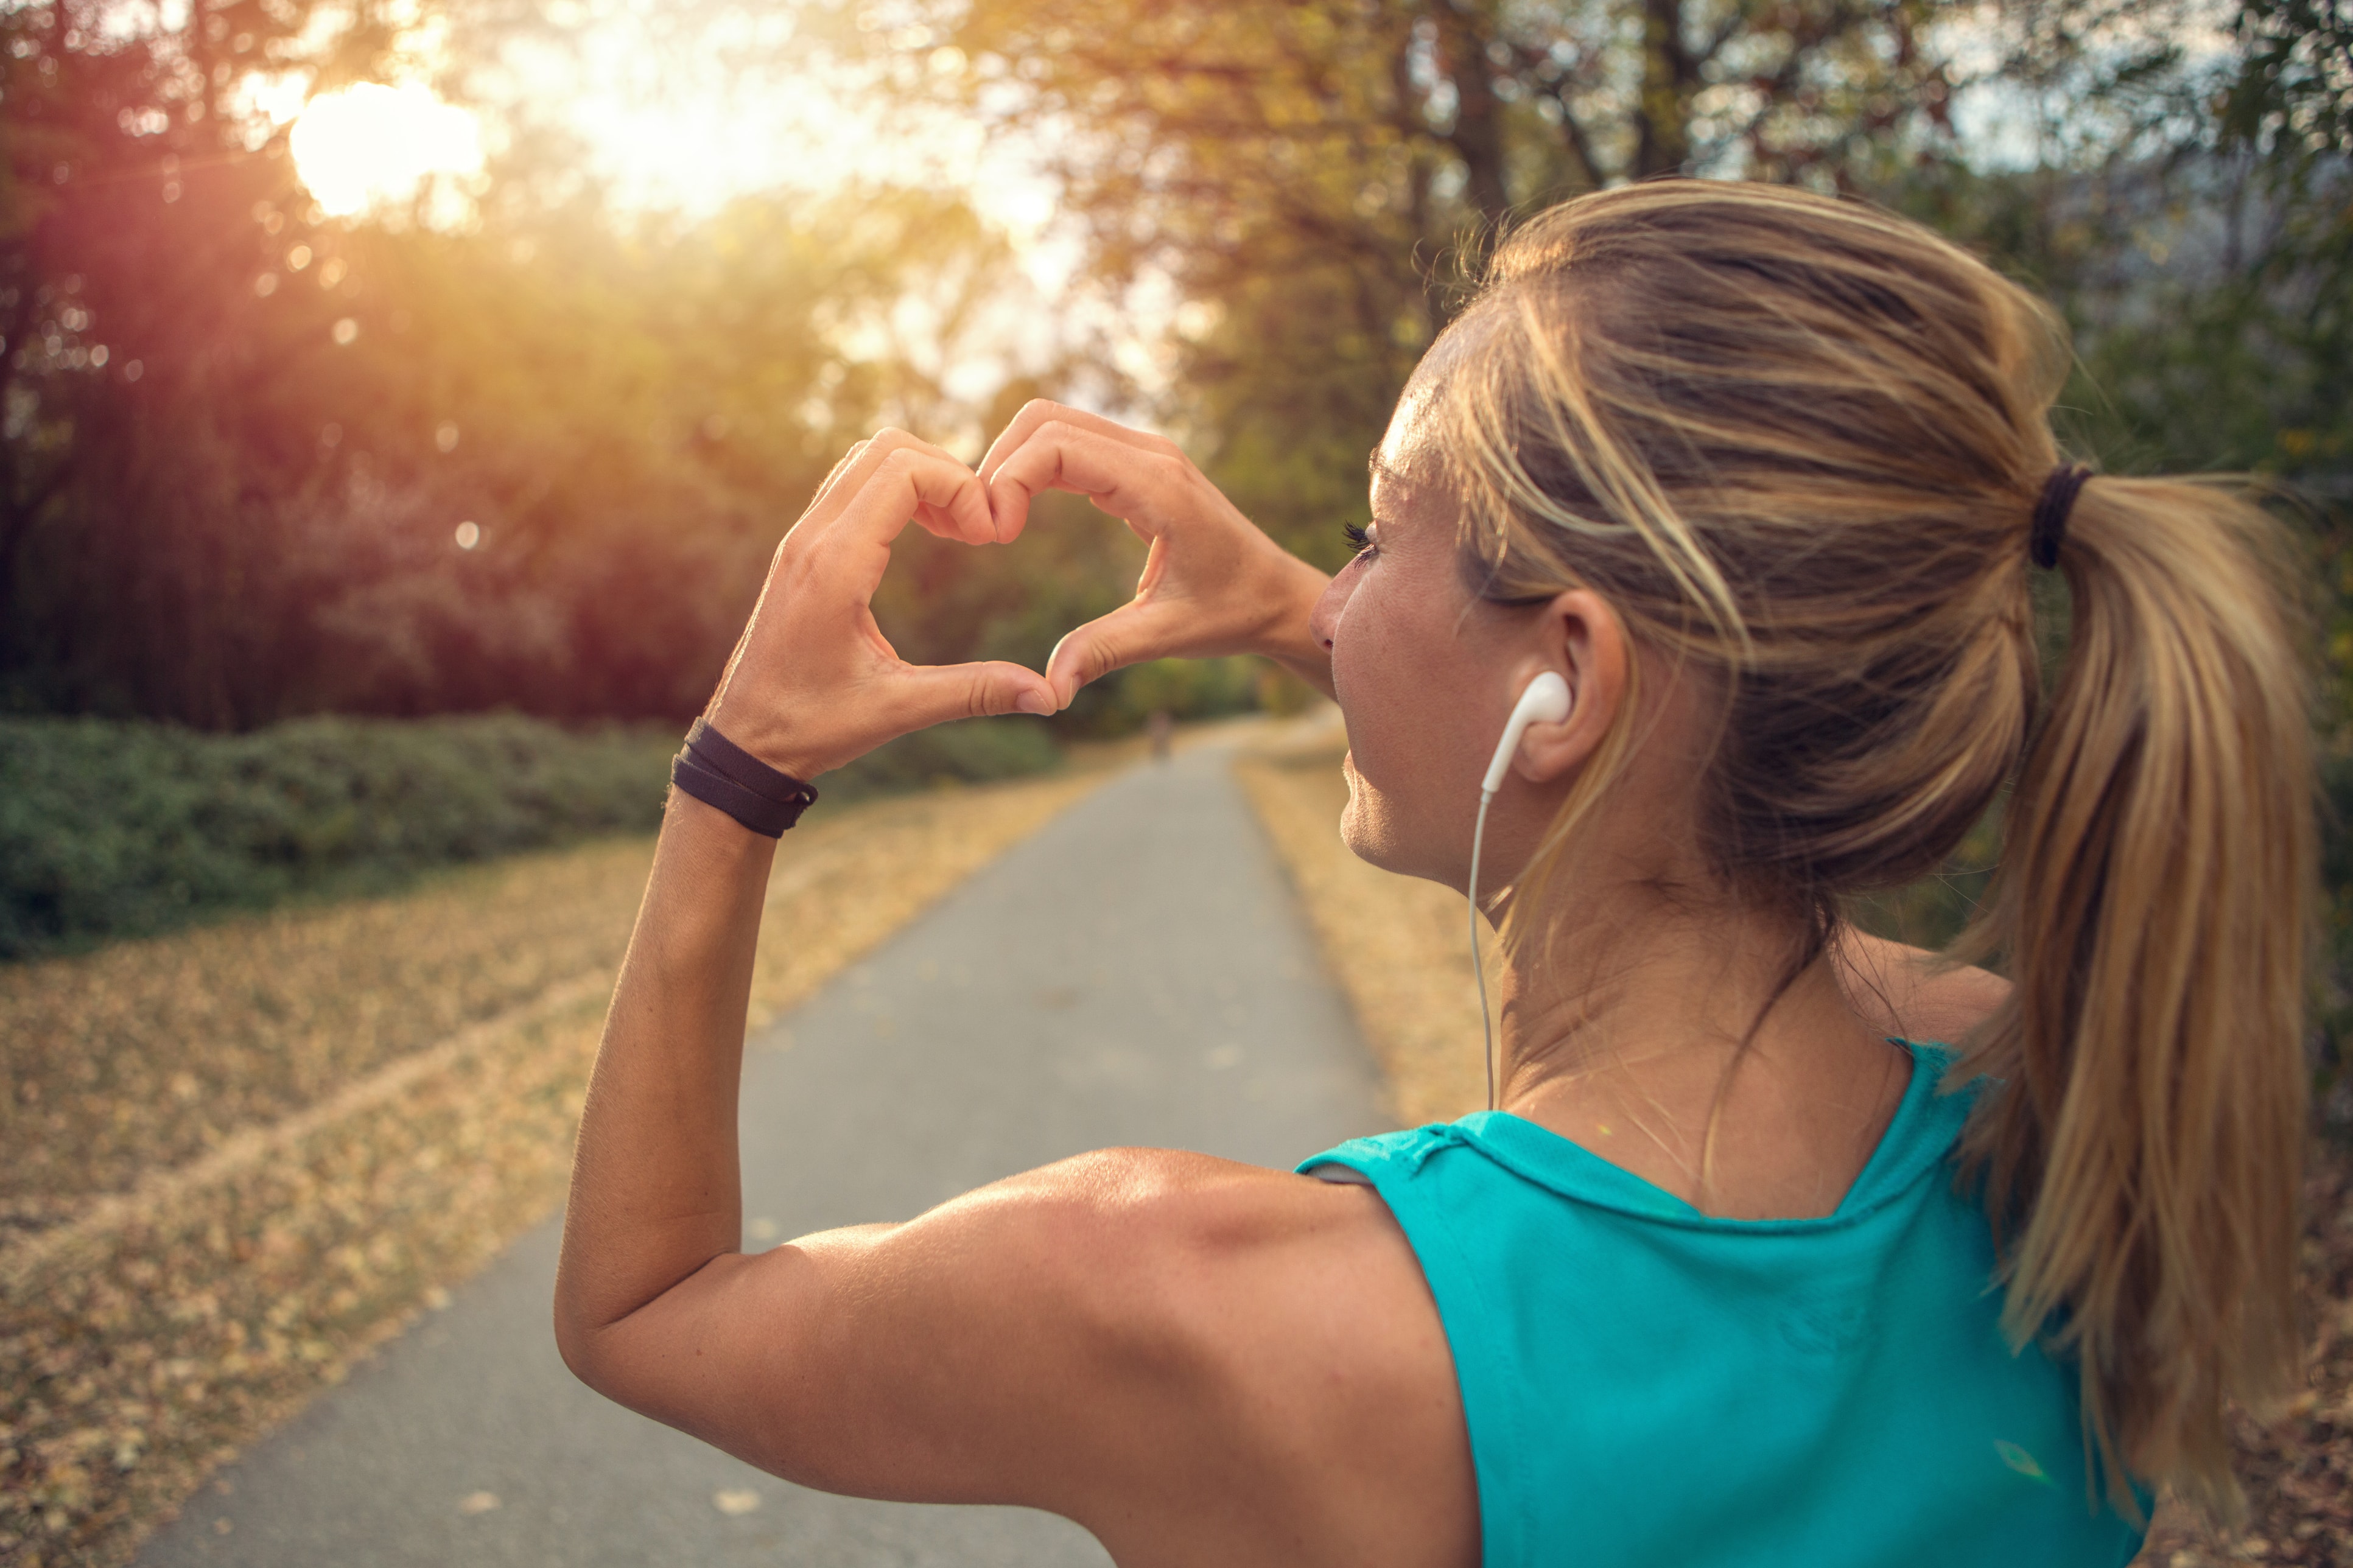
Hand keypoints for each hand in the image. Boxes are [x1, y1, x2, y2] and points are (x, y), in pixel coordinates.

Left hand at [706, 430, 1055, 778]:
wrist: (744, 741)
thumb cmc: (811, 726)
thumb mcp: (897, 710)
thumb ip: (973, 693)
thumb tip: (1047, 696)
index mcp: (834, 566)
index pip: (903, 470)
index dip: (961, 487)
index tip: (990, 537)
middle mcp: (812, 539)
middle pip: (887, 449)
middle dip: (948, 473)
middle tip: (980, 530)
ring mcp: (802, 540)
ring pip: (867, 460)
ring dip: (922, 478)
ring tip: (960, 531)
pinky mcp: (803, 550)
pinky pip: (852, 487)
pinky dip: (897, 492)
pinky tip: (929, 535)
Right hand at [978, 402, 1333, 708]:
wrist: (1276, 595)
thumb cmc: (1232, 612)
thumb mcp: (1167, 635)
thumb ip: (1104, 651)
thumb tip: (1049, 689)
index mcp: (1158, 486)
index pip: (1058, 445)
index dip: (1010, 479)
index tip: (995, 536)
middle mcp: (1151, 455)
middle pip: (1045, 419)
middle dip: (1000, 463)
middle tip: (982, 527)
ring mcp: (1145, 455)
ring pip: (1055, 424)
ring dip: (1013, 462)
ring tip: (994, 522)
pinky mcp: (1138, 466)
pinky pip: (1072, 444)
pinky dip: (1034, 467)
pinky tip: (1017, 515)